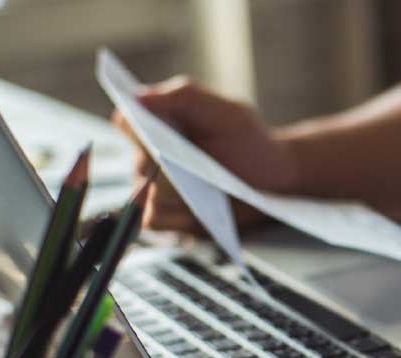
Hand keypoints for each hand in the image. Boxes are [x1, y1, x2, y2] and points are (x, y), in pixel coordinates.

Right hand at [111, 77, 298, 231]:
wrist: (273, 177)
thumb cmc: (247, 139)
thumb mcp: (224, 112)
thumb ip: (184, 96)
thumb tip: (138, 97)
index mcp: (158, 125)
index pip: (126, 121)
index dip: (132, 124)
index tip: (149, 129)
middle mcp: (150, 157)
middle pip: (137, 162)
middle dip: (157, 162)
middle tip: (178, 163)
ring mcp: (157, 189)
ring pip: (142, 194)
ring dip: (166, 191)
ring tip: (193, 187)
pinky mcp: (171, 216)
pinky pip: (154, 219)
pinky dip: (172, 216)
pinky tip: (196, 209)